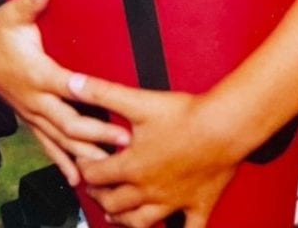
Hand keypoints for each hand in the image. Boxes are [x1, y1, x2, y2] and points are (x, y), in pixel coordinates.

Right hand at [0, 0, 130, 185]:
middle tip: (125, 141)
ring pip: (59, 140)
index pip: (65, 87)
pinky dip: (63, 161)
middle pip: (67, 122)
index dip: (85, 96)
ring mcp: (30, 112)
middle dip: (96, 133)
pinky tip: (79, 179)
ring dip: (84, 154)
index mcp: (35, 72)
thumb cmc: (0, 26)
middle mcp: (33, 98)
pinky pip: (47, 145)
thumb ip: (30, 1)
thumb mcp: (13, 12)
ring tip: (110, 168)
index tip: (109, 104)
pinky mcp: (29, 118)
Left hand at [71, 75, 237, 227]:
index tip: (83, 163)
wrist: (224, 126)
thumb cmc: (185, 114)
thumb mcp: (139, 100)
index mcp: (132, 165)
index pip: (96, 174)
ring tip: (117, 216)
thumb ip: (103, 92)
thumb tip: (72, 83)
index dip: (85, 169)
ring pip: (141, 222)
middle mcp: (148, 190)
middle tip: (96, 189)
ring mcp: (173, 202)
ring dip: (124, 220)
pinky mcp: (198, 206)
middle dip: (100, 196)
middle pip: (114, 203)